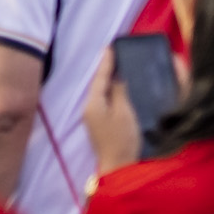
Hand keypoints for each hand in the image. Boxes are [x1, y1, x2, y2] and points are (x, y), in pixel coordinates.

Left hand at [81, 48, 143, 173]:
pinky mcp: (99, 123)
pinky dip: (110, 91)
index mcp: (94, 103)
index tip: (110, 46)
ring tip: (117, 66)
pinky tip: (117, 87)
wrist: (118, 167)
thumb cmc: (123, 140)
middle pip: (98, 83)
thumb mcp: (125, 113)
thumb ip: (119, 93)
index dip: (106, 62)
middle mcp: (89, 107)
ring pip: (101, 92)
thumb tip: (116, 78)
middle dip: (106, 69)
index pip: (100, 77)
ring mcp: (93, 116)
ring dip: (108, 79)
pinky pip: (104, 100)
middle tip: (115, 53)